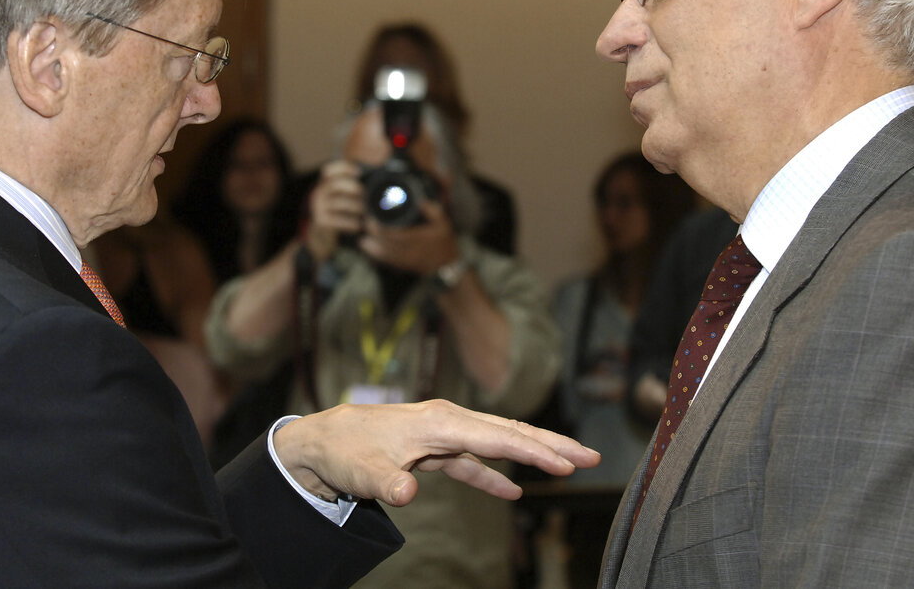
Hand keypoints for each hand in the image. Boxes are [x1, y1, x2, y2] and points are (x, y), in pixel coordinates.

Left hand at [273, 399, 600, 505]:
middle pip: (510, 431)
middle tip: (592, 456)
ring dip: (532, 455)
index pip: (499, 437)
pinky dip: (495, 475)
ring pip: (498, 442)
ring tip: (569, 465)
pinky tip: (513, 493)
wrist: (321, 442)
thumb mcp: (362, 471)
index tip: (568, 464)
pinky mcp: (435, 450)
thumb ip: (387, 483)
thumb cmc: (343, 450)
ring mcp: (444, 434)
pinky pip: (475, 461)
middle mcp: (448, 421)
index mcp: (440, 421)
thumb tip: (406, 492)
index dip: (536, 451)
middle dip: (551, 444)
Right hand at [305, 160, 363, 260]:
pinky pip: (337, 220)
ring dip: (355, 206)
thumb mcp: (343, 197)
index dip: (344, 168)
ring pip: (338, 203)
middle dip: (353, 188)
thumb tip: (379, 177)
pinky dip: (350, 222)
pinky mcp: (320, 221)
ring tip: (366, 211)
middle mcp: (319, 193)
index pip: (329, 170)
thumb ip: (354, 187)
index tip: (359, 172)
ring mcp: (318, 207)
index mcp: (325, 184)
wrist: (323, 235)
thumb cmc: (340, 212)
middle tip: (366, 194)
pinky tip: (358, 225)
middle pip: (335, 184)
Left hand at [358, 200, 458, 274]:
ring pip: (382, 253)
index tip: (372, 218)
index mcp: (416, 238)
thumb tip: (422, 201)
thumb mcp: (443, 224)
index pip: (392, 233)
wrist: (446, 266)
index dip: (379, 227)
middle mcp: (408, 250)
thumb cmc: (444, 243)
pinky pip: (385, 260)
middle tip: (366, 223)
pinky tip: (366, 247)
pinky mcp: (402, 265)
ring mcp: (404, 259)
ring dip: (370, 246)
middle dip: (373, 234)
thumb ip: (433, 212)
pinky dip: (374, 254)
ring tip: (363, 238)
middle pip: (384, 243)